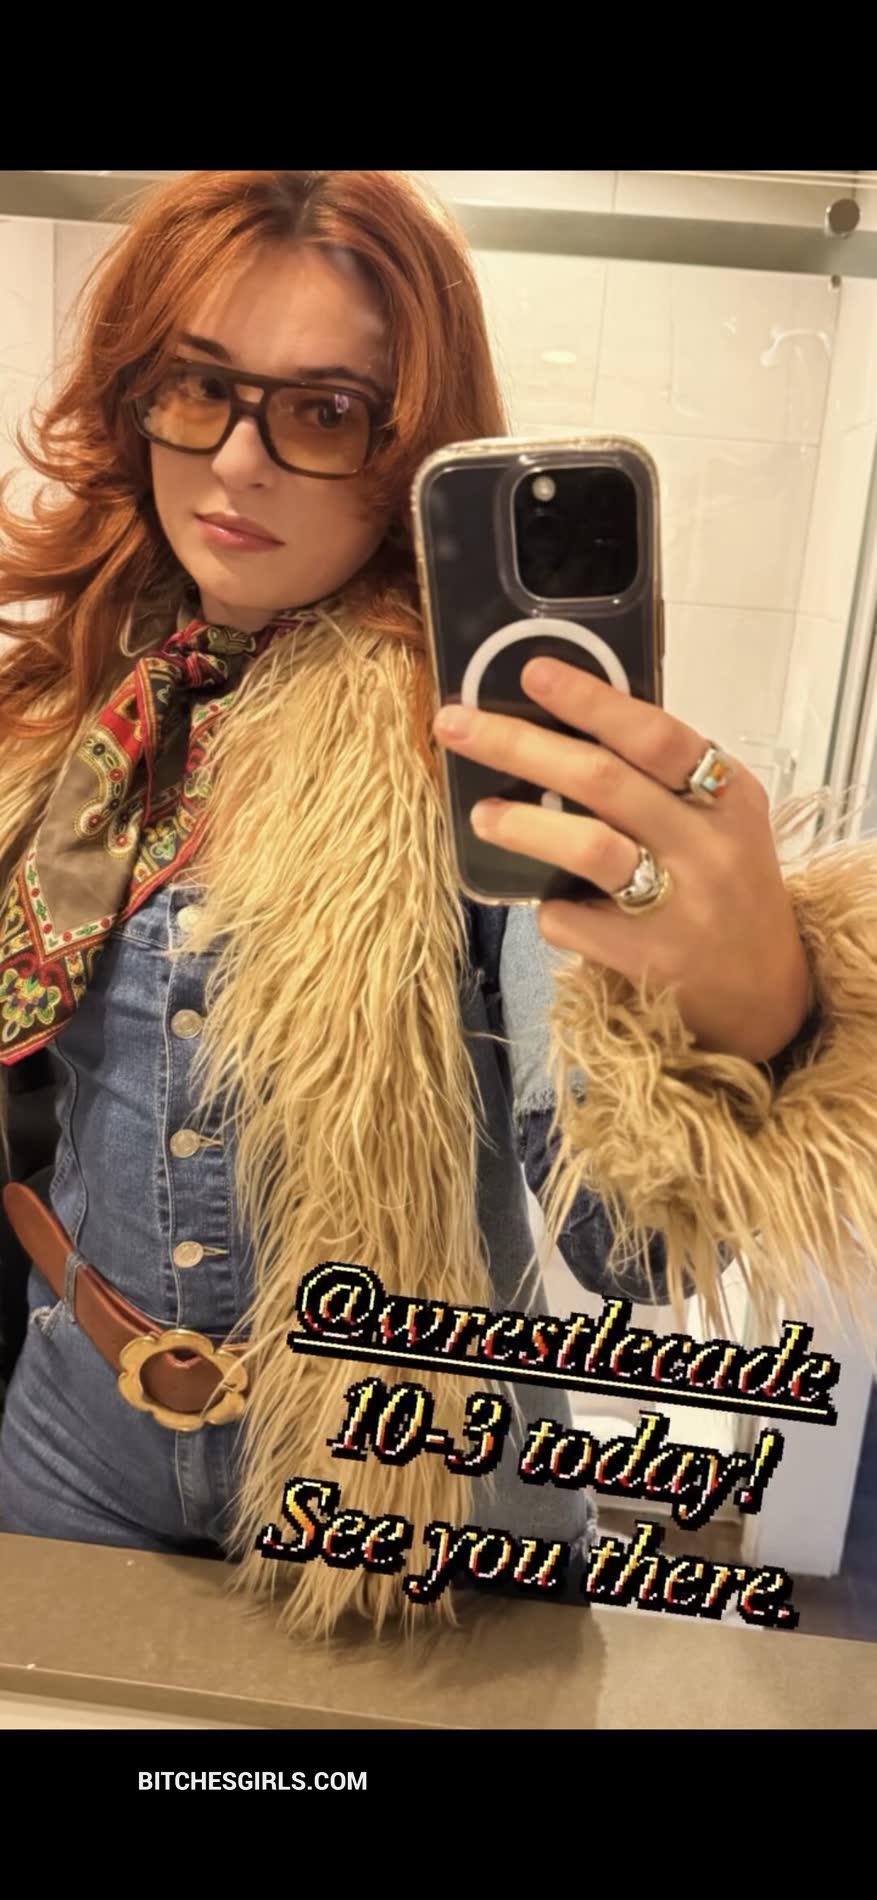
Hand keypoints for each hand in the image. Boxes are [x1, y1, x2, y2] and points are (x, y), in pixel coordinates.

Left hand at [432, 658, 813, 1064]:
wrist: (765, 994)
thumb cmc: (725, 887)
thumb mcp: (719, 822)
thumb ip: (662, 781)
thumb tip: (562, 724)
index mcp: (726, 796)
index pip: (654, 734)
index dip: (591, 700)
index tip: (533, 673)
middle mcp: (707, 843)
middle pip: (603, 780)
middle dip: (521, 745)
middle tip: (457, 726)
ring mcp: (681, 904)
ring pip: (590, 847)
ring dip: (524, 824)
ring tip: (482, 814)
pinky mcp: (650, 959)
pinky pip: (577, 920)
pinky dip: (551, 908)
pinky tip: (546, 903)